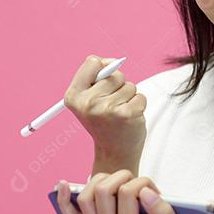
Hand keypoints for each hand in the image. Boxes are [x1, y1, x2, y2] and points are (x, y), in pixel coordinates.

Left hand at [57, 171, 189, 213]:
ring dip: (101, 181)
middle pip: (102, 190)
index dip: (143, 182)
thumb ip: (163, 210)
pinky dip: (64, 200)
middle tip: (139, 185)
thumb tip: (144, 190)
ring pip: (86, 198)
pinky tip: (63, 185)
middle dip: (122, 176)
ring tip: (120, 182)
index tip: (156, 191)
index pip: (127, 193)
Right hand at [63, 55, 146, 174]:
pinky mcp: (126, 114)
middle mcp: (88, 103)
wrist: (114, 153)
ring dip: (128, 97)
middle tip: (111, 105)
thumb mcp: (90, 98)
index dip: (102, 69)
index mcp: (73, 96)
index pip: (92, 62)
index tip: (103, 83)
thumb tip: (112, 61)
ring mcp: (107, 109)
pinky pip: (140, 96)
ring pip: (129, 85)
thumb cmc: (104, 121)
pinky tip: (129, 118)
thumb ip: (98, 75)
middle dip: (118, 86)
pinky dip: (138, 105)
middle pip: (114, 74)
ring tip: (120, 113)